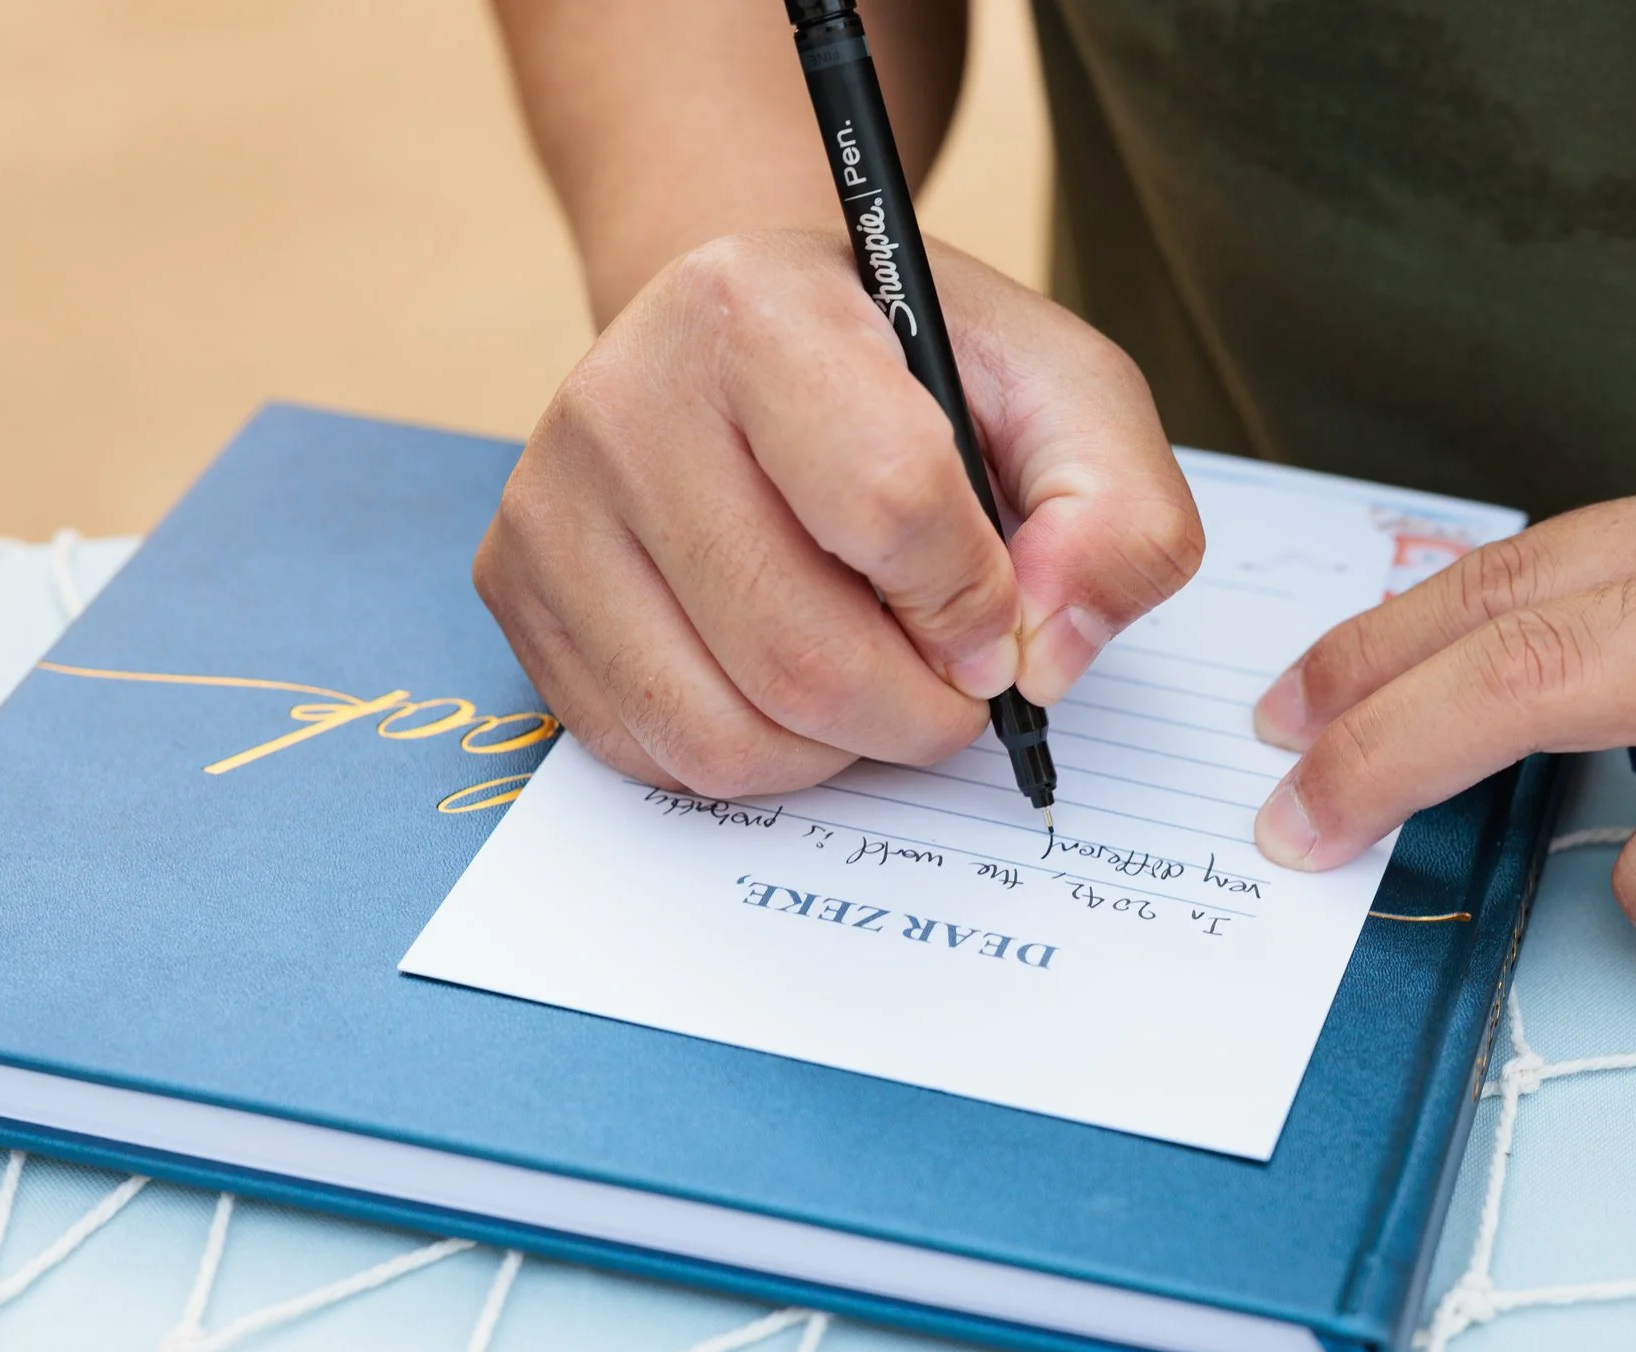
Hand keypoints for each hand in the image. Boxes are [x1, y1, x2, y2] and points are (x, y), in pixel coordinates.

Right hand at [475, 230, 1201, 797]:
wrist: (751, 342)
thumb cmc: (912, 374)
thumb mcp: (1060, 392)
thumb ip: (1119, 510)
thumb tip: (1047, 654)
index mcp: (757, 310)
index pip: (890, 507)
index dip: (975, 602)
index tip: (996, 614)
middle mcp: (622, 397)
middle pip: (802, 656)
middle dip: (918, 710)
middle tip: (951, 678)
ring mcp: (550, 503)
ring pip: (726, 736)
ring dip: (839, 750)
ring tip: (874, 675)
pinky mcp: (516, 590)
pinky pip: (654, 757)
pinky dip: (755, 757)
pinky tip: (785, 679)